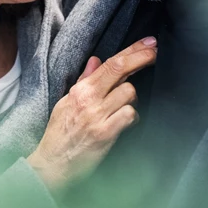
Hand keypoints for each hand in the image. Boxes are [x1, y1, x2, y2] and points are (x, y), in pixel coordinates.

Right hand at [27, 37, 156, 192]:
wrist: (52, 164)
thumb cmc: (60, 134)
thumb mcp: (66, 103)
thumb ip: (84, 81)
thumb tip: (96, 60)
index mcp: (80, 90)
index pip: (109, 63)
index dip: (132, 50)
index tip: (148, 43)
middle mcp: (88, 99)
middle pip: (120, 70)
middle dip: (141, 57)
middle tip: (154, 51)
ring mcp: (97, 116)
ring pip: (129, 93)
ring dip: (132, 98)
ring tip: (125, 106)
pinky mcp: (105, 133)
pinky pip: (129, 115)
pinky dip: (132, 117)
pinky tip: (127, 122)